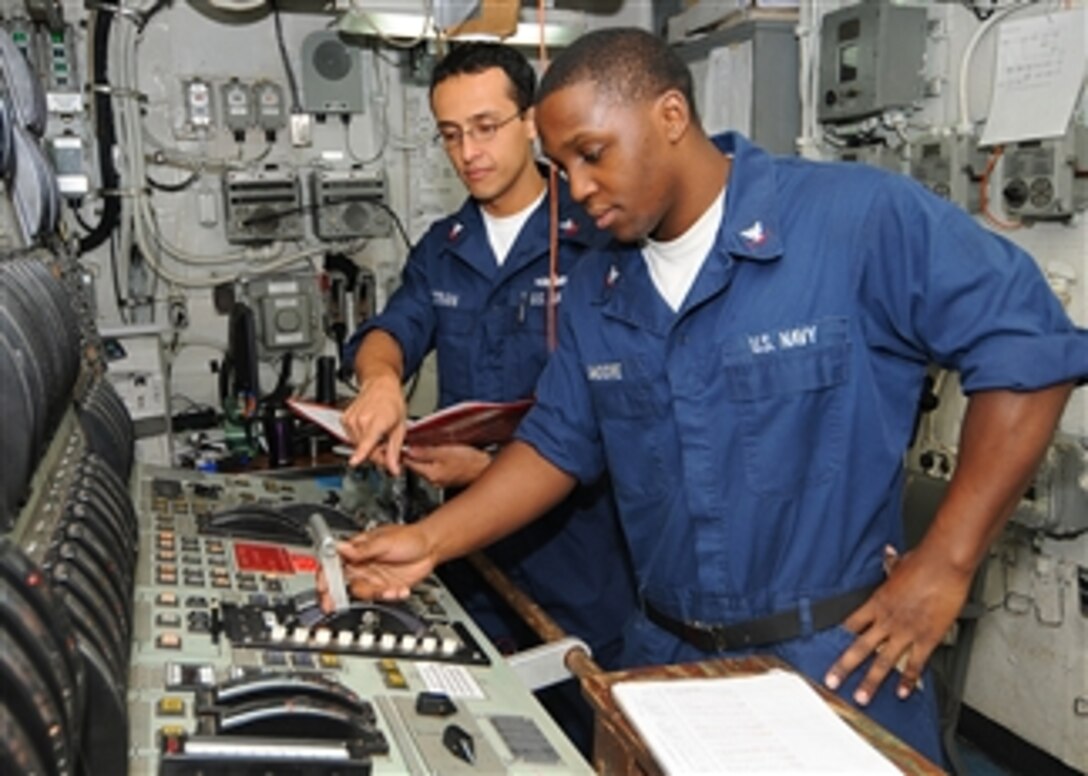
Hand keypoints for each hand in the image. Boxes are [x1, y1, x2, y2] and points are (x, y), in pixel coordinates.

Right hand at [316, 524, 437, 609]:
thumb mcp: (385, 541)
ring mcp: (372, 577)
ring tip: (388, 589)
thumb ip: (363, 548)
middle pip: (340, 582)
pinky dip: (390, 596)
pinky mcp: (385, 588)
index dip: (324, 575)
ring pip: (361, 593)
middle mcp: (362, 565)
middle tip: (332, 603)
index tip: (322, 585)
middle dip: (335, 594)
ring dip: (373, 594)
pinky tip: (400, 589)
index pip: (333, 563)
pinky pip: (380, 598)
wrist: (431, 547)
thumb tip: (340, 547)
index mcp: (357, 550)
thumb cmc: (409, 537)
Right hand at [341, 373, 406, 470]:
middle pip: (364, 449)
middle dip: (375, 453)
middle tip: (385, 445)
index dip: (360, 454)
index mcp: (376, 422)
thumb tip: (393, 468)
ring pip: (356, 445)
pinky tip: (368, 430)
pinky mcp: (344, 420)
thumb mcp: (400, 428)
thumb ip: (395, 450)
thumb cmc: (392, 402)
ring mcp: (350, 420)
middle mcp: (360, 420)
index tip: (354, 462)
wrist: (380, 386)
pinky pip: (351, 437)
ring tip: (377, 434)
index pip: (366, 441)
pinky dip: (360, 438)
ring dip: (367, 446)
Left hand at [403, 444, 491, 488]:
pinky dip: (433, 460)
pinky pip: (434, 467)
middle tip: (413, 441)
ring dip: (423, 456)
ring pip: (424, 466)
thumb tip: (408, 449)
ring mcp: (440, 480)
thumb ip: (426, 451)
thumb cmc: (471, 461)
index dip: (404, 451)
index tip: (401, 442)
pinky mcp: (447, 478)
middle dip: (413, 453)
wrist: (487, 468)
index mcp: (431, 474)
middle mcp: (433, 480)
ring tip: (427, 445)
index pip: (409, 462)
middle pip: (415, 465)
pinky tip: (438, 453)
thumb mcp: (446, 451)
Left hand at [823, 544, 972, 704]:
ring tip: (862, 697)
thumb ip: (891, 565)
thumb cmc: (923, 562)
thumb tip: (887, 555)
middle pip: (860, 647)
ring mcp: (906, 631)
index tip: (827, 649)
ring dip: (871, 681)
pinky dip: (908, 679)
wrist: (944, 565)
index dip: (838, 638)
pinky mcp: (927, 638)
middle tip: (832, 681)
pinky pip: (915, 663)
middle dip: (844, 666)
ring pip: (883, 661)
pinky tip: (901, 692)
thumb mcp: (900, 564)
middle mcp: (887, 619)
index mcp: (877, 602)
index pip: (851, 624)